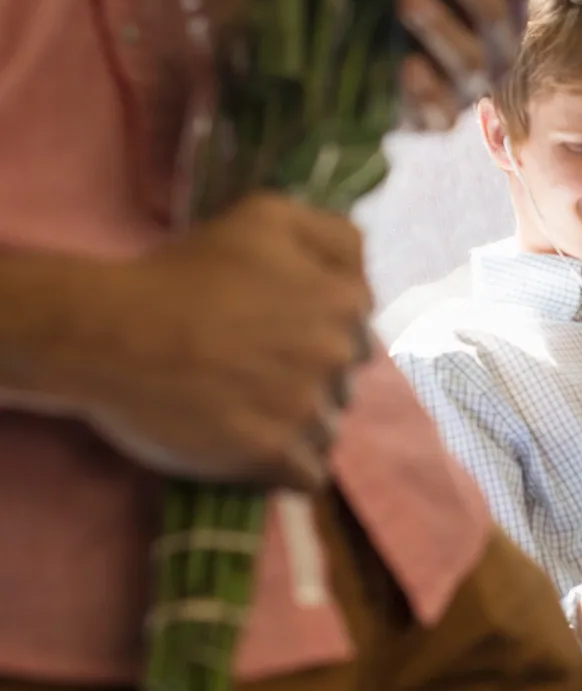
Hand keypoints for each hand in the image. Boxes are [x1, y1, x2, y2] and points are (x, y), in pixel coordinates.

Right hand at [80, 194, 371, 489]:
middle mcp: (337, 355)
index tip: (275, 333)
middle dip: (310, 379)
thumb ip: (334, 237)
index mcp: (344, 301)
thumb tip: (363, 275)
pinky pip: (308, 474)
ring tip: (246, 410)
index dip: (316, 331)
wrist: (109, 334)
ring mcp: (308, 408)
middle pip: (345, 381)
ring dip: (297, 426)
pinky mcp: (275, 455)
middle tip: (255, 372)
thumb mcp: (267, 216)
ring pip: (327, 429)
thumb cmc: (183, 271)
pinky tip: (250, 446)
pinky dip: (285, 468)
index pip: (357, 328)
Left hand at [397, 0, 555, 130]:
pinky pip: (440, 110)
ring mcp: (470, 86)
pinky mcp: (438, 116)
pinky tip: (409, 66)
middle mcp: (500, 53)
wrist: (397, 76)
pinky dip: (427, 91)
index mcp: (515, 15)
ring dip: (440, 26)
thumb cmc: (438, 8)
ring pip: (468, 61)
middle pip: (494, 18)